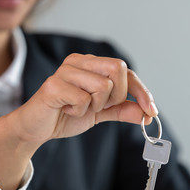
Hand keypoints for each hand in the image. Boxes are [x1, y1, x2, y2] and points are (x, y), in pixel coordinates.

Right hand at [6, 53, 156, 143]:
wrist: (38, 128)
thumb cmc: (68, 115)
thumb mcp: (102, 113)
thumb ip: (123, 110)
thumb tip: (148, 114)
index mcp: (92, 64)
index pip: (126, 71)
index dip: (142, 91)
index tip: (151, 111)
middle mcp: (79, 61)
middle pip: (118, 69)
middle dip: (116, 96)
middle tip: (99, 107)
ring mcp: (65, 71)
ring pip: (103, 86)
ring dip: (96, 106)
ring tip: (78, 108)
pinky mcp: (54, 85)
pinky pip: (83, 99)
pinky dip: (79, 112)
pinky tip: (66, 110)